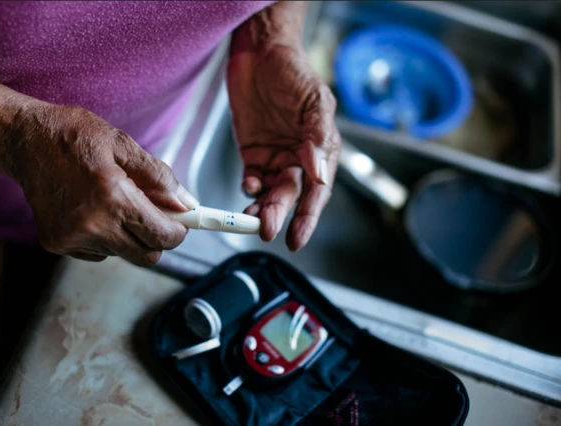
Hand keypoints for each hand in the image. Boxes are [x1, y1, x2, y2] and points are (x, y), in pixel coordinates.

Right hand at [7, 103, 197, 264]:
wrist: (24, 141)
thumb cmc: (75, 136)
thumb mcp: (123, 145)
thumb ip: (159, 177)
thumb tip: (185, 204)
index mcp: (112, 196)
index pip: (161, 236)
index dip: (177, 232)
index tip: (180, 223)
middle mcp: (92, 224)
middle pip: (146, 256)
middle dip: (156, 239)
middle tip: (154, 215)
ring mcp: (71, 238)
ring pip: (121, 254)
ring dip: (127, 235)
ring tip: (112, 202)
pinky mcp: (56, 244)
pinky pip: (97, 253)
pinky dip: (104, 237)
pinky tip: (91, 210)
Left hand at [227, 10, 340, 251]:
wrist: (260, 52)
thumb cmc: (293, 72)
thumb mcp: (314, 100)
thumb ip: (317, 138)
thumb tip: (319, 174)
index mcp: (321, 151)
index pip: (317, 192)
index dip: (309, 217)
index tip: (297, 238)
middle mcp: (299, 159)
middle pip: (291, 196)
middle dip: (279, 214)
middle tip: (267, 230)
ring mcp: (275, 158)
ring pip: (270, 193)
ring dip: (262, 207)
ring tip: (251, 218)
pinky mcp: (253, 154)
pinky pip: (252, 180)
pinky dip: (249, 188)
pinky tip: (248, 188)